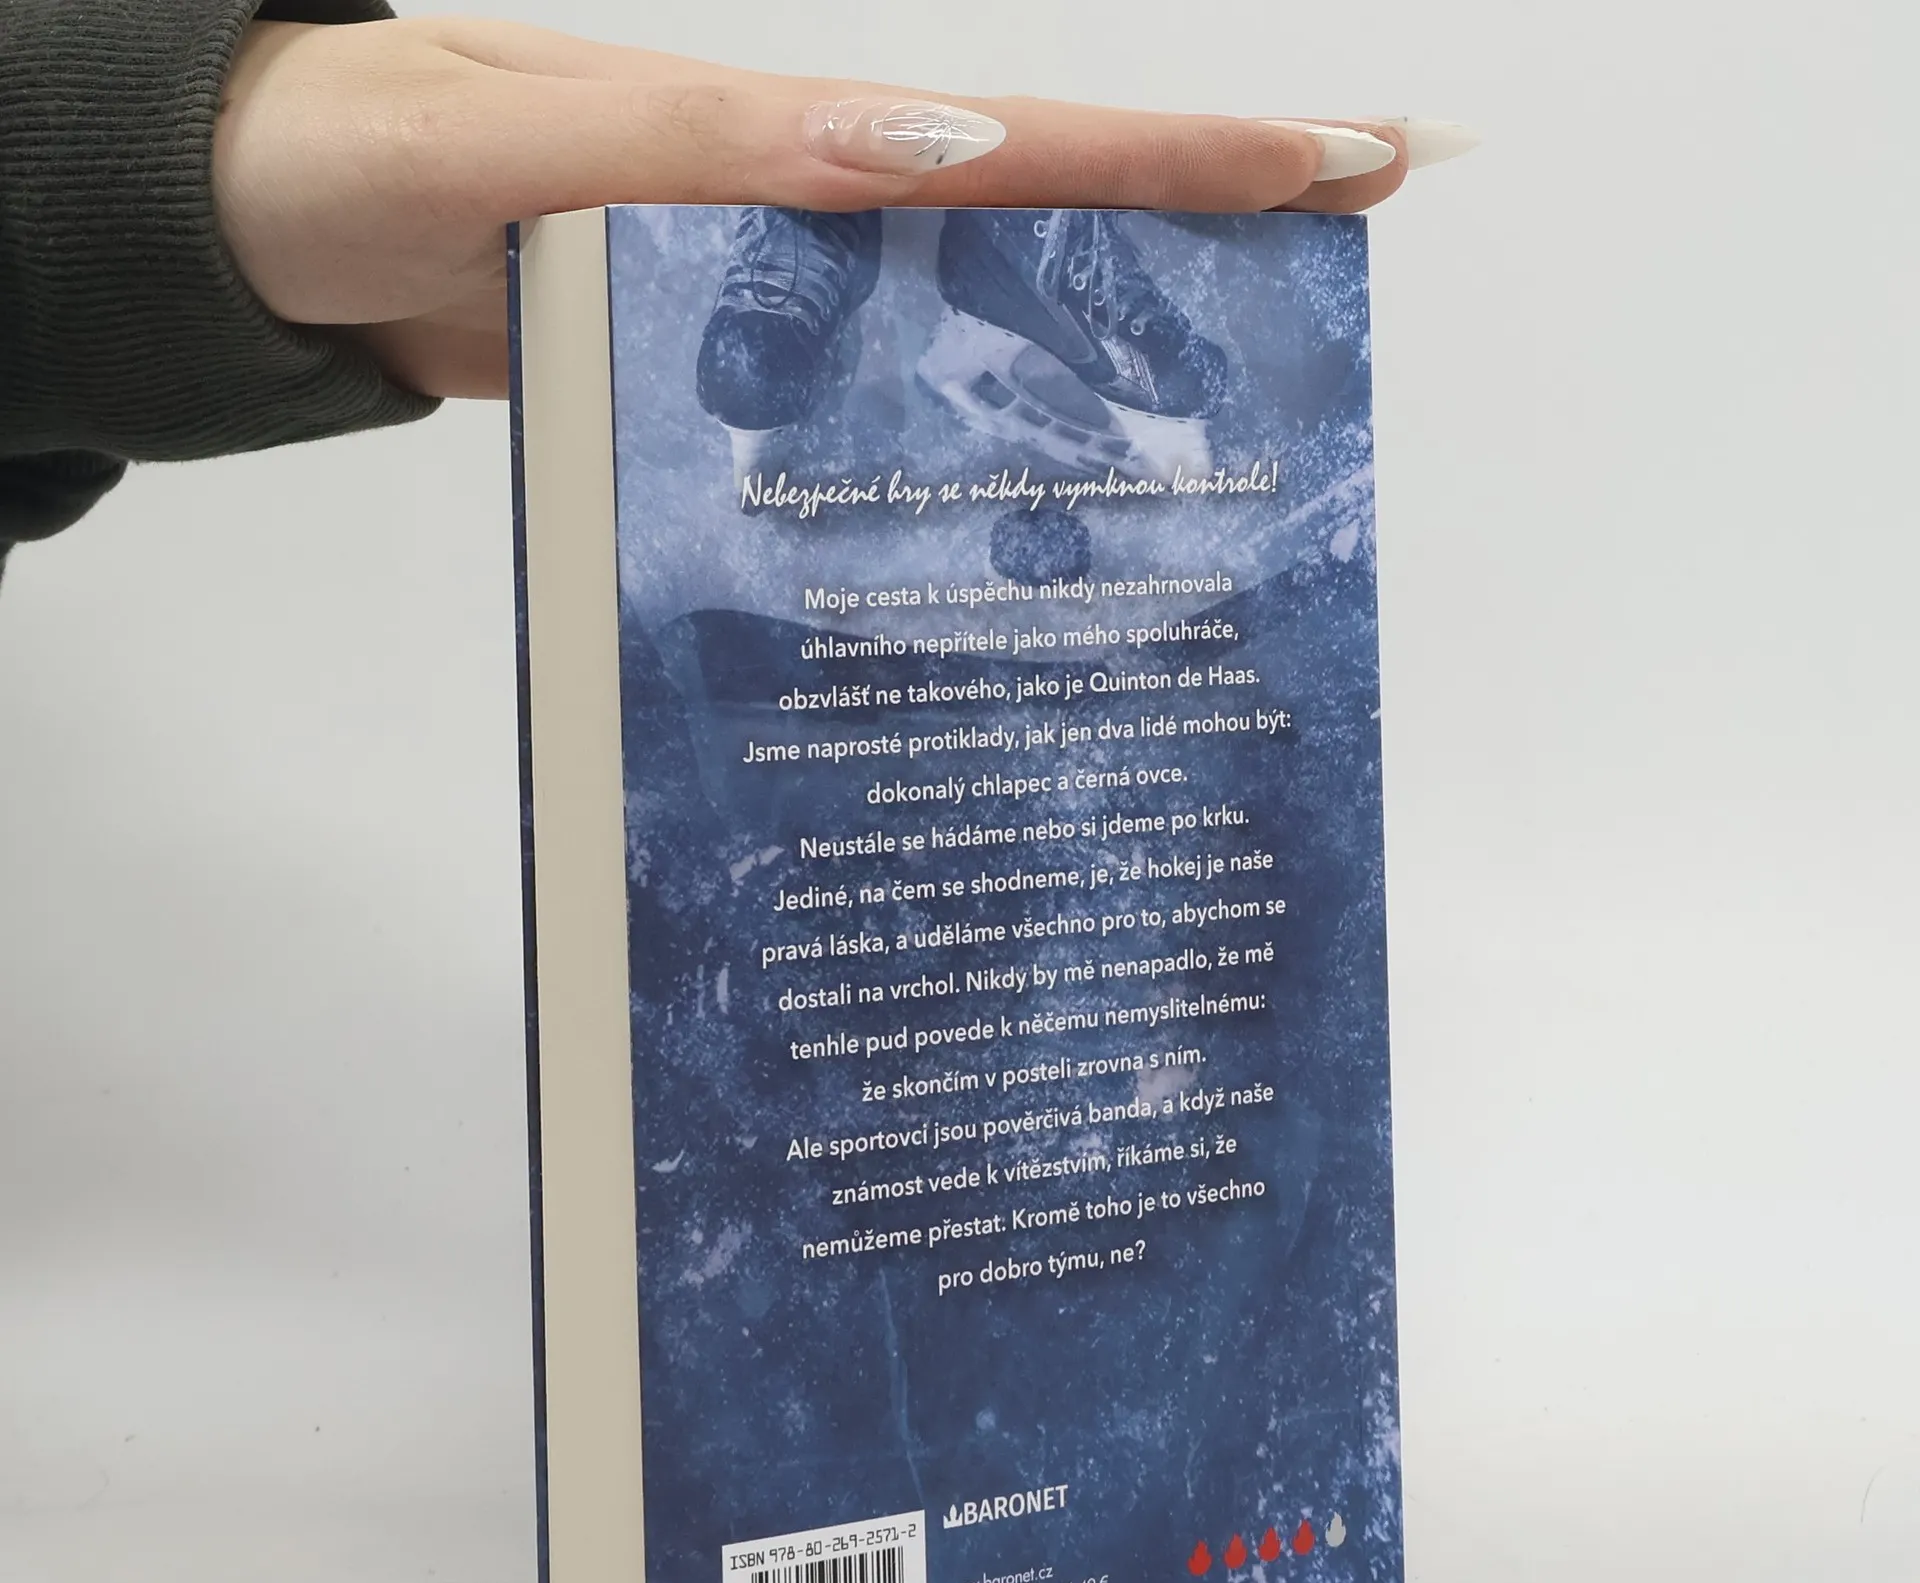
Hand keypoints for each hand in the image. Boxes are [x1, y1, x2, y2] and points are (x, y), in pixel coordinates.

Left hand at [215, 17, 1418, 400]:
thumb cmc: (357, 162)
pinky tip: (1030, 492)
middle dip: (1213, 228)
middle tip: (1362, 251)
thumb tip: (917, 150)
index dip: (1197, 152)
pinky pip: (879, 406)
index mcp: (789, 143)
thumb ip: (702, 147)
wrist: (270, 239)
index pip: (1033, 141)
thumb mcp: (518, 135)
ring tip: (1252, 396)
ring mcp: (779, 305)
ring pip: (981, 322)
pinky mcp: (734, 381)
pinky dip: (971, 436)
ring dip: (1118, 346)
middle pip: (1048, 222)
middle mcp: (811, 217)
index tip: (1353, 153)